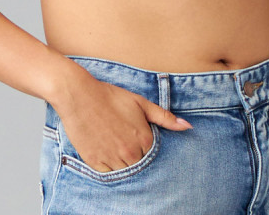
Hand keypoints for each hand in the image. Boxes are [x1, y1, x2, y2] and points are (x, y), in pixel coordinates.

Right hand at [50, 63, 191, 172]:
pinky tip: (105, 150)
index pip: (152, 153)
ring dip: (122, 162)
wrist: (80, 95)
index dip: (145, 145)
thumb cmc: (111, 97)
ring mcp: (112, 159)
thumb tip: (188, 126)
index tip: (136, 136)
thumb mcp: (141, 103)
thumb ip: (165, 117)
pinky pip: (107, 174)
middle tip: (123, 139)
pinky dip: (108, 166)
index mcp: (144, 138)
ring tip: (114, 143)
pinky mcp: (95, 162)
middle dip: (135, 155)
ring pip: (124, 171)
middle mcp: (130, 152)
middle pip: (139, 164)